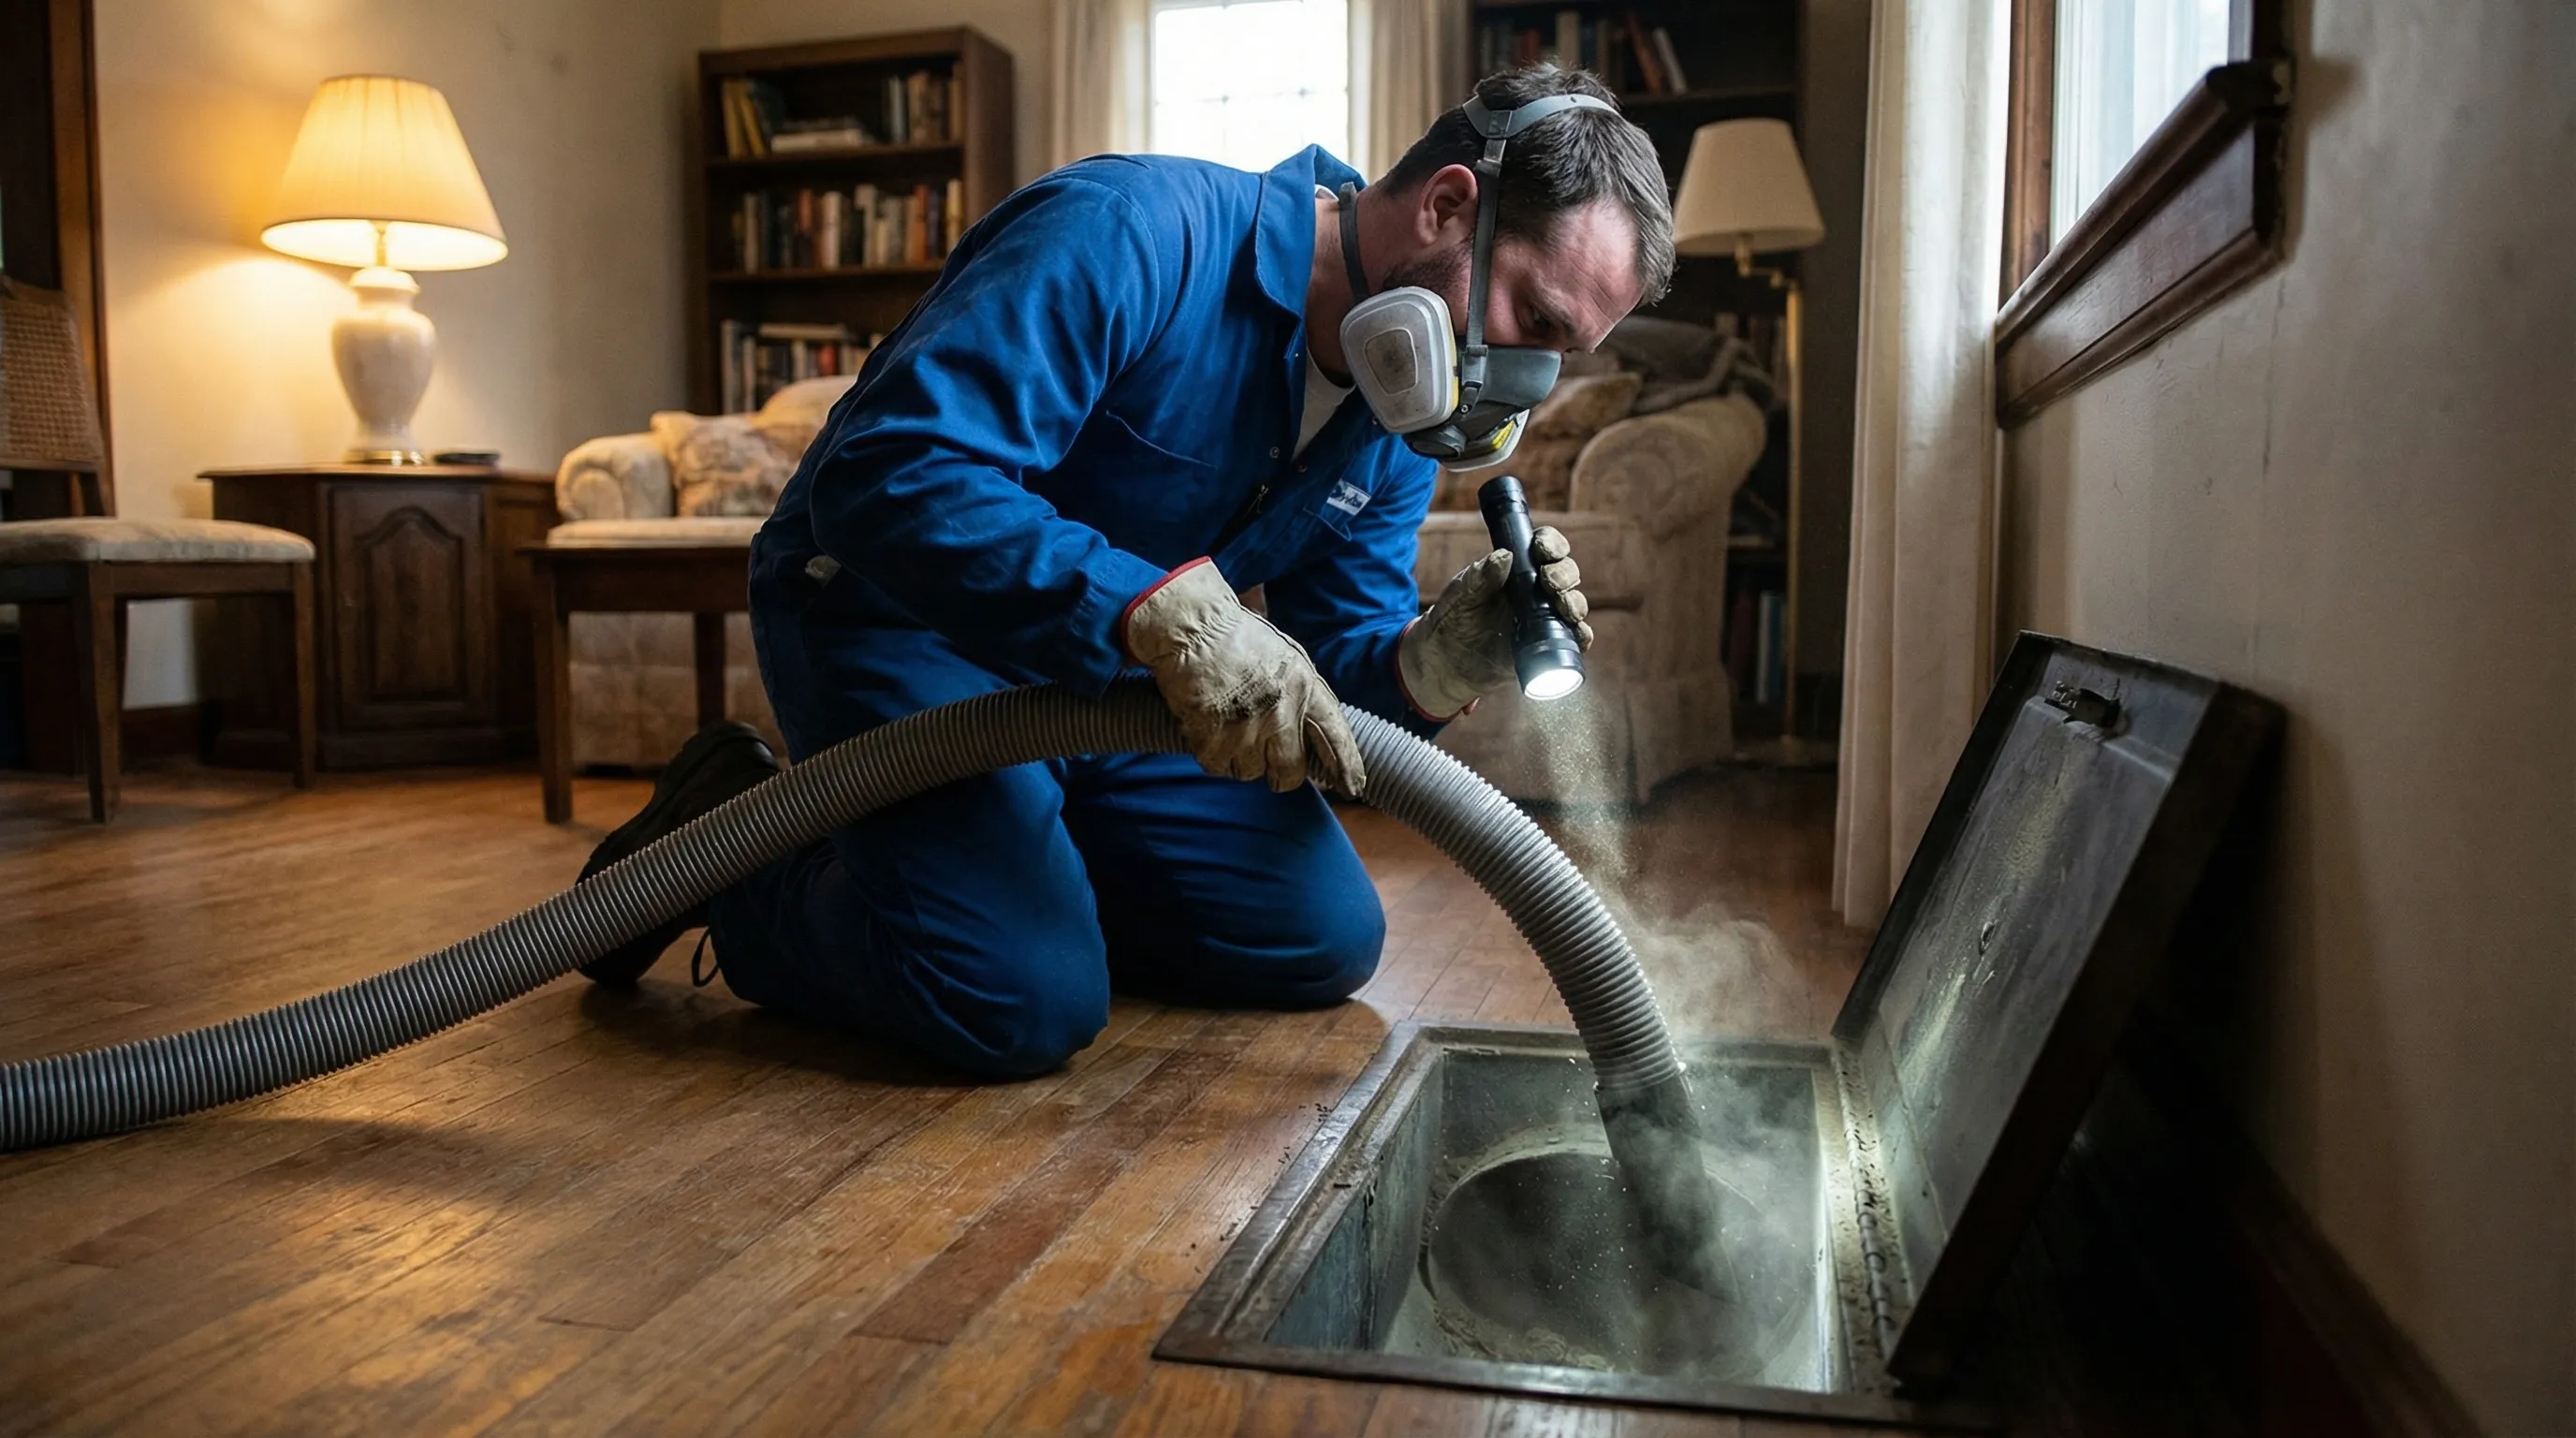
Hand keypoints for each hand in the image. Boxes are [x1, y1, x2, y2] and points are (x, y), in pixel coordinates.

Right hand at [1122, 559, 1365, 793]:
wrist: (1190, 628)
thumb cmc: (1236, 638)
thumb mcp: (1286, 657)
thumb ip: (1302, 693)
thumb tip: (1312, 735)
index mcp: (1303, 685)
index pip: (1335, 735)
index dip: (1346, 766)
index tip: (1352, 787)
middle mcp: (1280, 710)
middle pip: (1291, 771)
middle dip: (1282, 776)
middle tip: (1271, 769)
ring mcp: (1246, 726)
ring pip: (1251, 772)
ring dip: (1241, 760)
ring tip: (1230, 729)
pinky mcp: (1213, 737)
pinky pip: (1218, 767)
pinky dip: (1213, 756)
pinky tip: (1209, 730)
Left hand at [1397, 525, 1591, 718]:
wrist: (1447, 662)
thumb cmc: (1453, 619)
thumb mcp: (1461, 595)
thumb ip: (1480, 576)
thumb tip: (1504, 555)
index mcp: (1518, 570)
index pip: (1545, 548)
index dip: (1551, 544)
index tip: (1542, 549)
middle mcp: (1537, 591)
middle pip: (1566, 574)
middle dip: (1564, 574)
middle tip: (1549, 581)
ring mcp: (1545, 618)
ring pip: (1574, 603)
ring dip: (1575, 602)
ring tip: (1563, 607)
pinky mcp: (1548, 645)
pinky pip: (1574, 639)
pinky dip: (1581, 635)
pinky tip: (1577, 633)